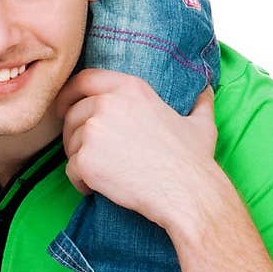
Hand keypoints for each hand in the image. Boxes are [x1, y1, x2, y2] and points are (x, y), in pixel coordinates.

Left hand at [53, 70, 217, 226]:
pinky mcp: (85, 159)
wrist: (187, 192)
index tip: (65, 106)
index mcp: (130, 87)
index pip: (84, 79)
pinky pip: (70, 170)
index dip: (70, 92)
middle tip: (87, 152)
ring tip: (102, 173)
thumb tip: (207, 89)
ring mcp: (93, 130)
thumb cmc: (194, 160)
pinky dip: (80, 182)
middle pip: (73, 113)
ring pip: (70, 143)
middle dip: (74, 133)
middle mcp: (107, 103)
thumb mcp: (200, 123)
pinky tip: (96, 189)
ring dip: (79, 158)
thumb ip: (200, 102)